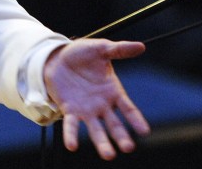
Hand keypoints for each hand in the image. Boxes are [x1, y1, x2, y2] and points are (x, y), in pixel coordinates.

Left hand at [43, 38, 149, 159]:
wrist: (56, 57)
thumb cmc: (81, 54)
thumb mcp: (100, 48)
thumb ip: (119, 50)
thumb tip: (141, 46)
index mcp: (113, 91)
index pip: (128, 108)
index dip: (136, 119)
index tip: (145, 131)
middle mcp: (102, 105)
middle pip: (114, 124)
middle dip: (121, 136)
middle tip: (128, 147)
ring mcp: (86, 109)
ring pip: (96, 130)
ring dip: (102, 142)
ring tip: (108, 155)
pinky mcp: (69, 109)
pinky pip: (71, 125)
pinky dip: (71, 135)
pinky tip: (72, 145)